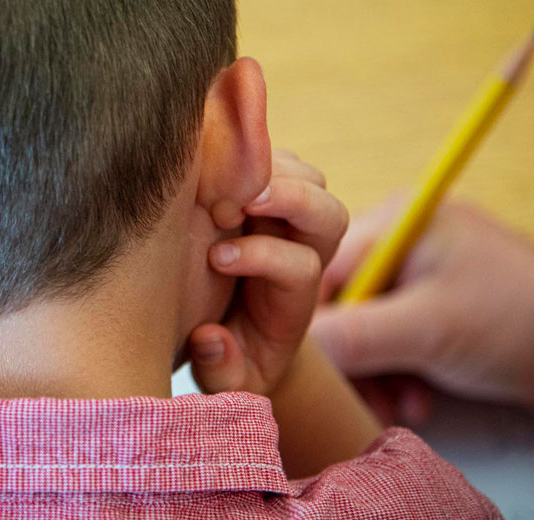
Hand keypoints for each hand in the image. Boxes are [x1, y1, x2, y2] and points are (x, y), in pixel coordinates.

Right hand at [189, 149, 348, 395]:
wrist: (237, 334)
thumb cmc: (229, 360)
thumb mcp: (226, 381)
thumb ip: (221, 370)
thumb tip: (212, 337)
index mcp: (296, 300)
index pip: (303, 267)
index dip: (264, 257)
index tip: (216, 261)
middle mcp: (304, 252)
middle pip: (328, 213)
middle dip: (292, 200)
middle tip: (236, 202)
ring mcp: (290, 218)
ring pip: (306, 176)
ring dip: (268, 169)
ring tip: (219, 179)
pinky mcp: (266, 190)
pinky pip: (272, 156)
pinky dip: (245, 152)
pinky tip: (205, 161)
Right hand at [309, 199, 533, 422]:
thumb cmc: (520, 322)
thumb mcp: (426, 330)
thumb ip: (353, 336)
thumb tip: (292, 348)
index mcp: (398, 221)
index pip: (322, 265)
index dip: (314, 317)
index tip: (319, 363)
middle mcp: (404, 239)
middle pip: (343, 299)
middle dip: (354, 354)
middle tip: (372, 394)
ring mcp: (423, 272)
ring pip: (367, 325)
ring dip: (378, 370)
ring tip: (403, 402)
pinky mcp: (438, 305)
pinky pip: (394, 336)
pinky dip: (400, 370)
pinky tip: (419, 396)